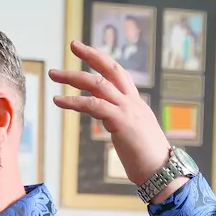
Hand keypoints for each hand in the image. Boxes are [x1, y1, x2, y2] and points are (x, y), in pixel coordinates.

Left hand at [50, 40, 177, 196]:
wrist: (161, 171)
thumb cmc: (146, 157)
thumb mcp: (131, 132)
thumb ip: (119, 119)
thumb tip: (106, 117)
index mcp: (135, 102)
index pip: (118, 73)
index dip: (102, 60)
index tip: (86, 51)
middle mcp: (133, 101)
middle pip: (111, 69)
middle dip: (91, 55)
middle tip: (73, 44)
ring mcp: (128, 109)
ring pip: (98, 84)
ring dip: (73, 77)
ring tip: (53, 74)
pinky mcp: (121, 121)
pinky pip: (93, 106)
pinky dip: (73, 101)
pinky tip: (58, 100)